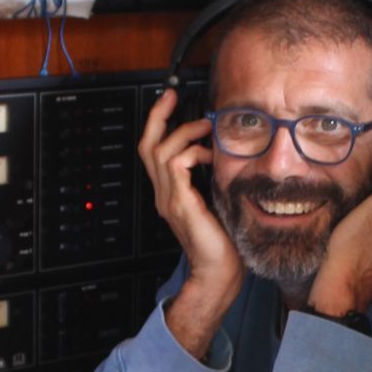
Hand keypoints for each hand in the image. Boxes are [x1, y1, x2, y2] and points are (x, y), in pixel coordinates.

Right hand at [140, 90, 242, 354]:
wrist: (219, 273)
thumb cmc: (223, 242)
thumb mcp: (217, 201)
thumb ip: (213, 179)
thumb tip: (224, 152)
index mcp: (171, 193)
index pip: (154, 151)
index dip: (158, 124)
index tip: (170, 102)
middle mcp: (164, 194)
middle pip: (147, 146)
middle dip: (158, 117)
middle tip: (172, 98)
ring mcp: (169, 199)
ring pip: (161, 151)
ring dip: (184, 134)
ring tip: (205, 129)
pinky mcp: (180, 204)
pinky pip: (175, 166)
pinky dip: (191, 153)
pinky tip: (208, 155)